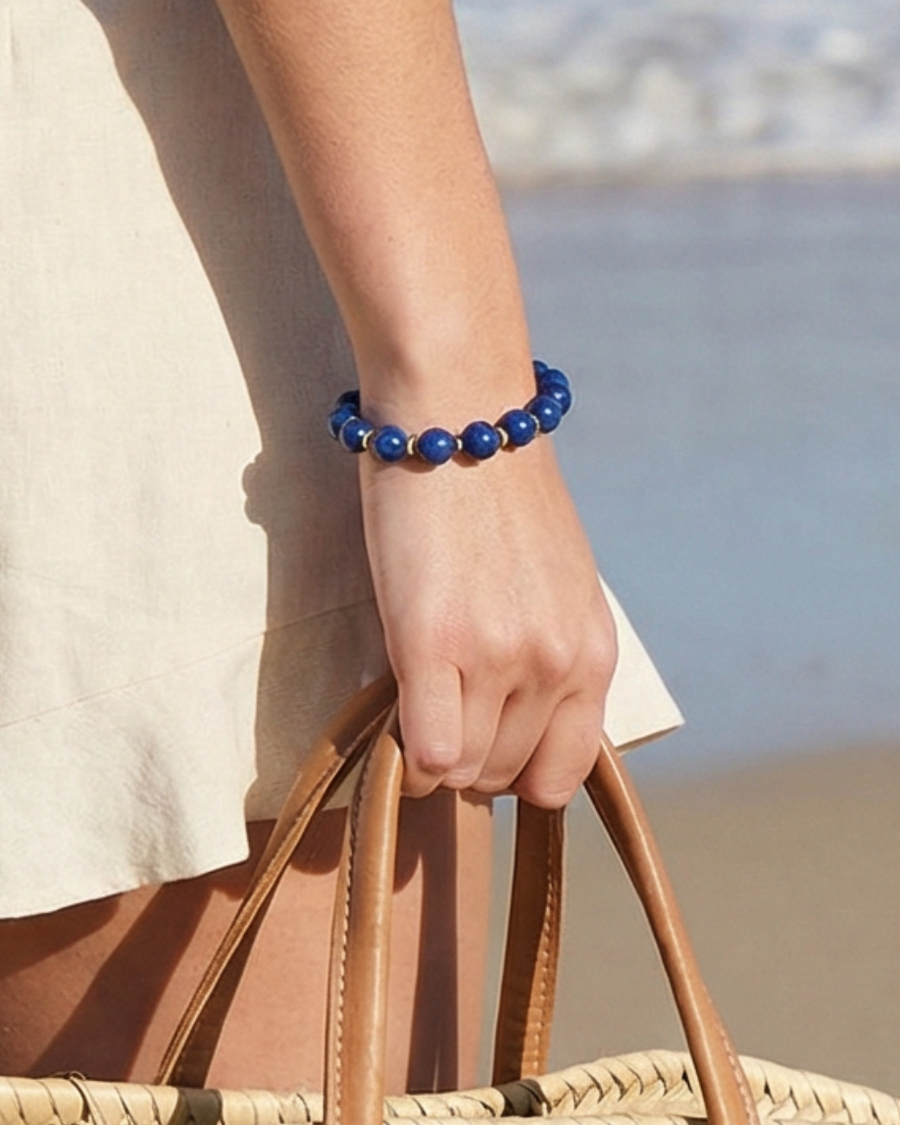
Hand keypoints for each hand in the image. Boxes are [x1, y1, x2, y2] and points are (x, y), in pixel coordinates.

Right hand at [359, 435, 617, 808]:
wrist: (460, 415)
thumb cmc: (501, 495)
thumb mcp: (559, 584)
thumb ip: (548, 655)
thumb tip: (508, 720)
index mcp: (594, 653)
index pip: (562, 774)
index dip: (515, 769)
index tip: (483, 739)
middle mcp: (557, 663)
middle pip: (505, 776)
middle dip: (467, 755)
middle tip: (437, 705)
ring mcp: (500, 656)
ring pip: (461, 771)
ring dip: (432, 751)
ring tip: (415, 694)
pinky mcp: (433, 642)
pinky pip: (426, 752)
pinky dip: (404, 755)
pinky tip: (393, 712)